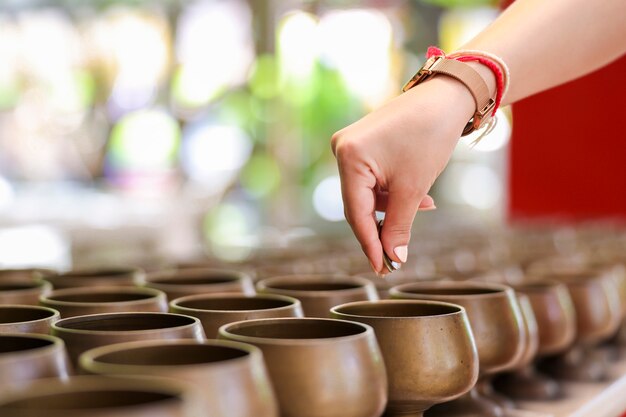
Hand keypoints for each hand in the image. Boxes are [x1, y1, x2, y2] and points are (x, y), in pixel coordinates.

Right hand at [331, 76, 475, 273]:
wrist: (447, 97)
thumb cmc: (430, 135)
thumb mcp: (414, 188)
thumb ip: (399, 226)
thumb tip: (393, 258)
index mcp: (348, 157)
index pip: (356, 213)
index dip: (370, 244)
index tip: (382, 268)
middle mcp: (342, 150)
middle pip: (358, 204)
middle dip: (381, 228)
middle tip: (396, 258)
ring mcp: (351, 146)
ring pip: (368, 194)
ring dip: (392, 208)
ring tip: (423, 209)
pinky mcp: (363, 145)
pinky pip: (372, 180)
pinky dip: (393, 192)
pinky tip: (418, 197)